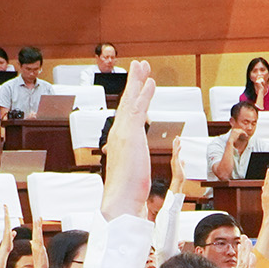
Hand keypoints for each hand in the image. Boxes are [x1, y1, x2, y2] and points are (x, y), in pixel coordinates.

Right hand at [101, 63, 157, 218]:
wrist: (119, 201)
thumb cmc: (126, 194)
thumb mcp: (130, 173)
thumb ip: (130, 164)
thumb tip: (128, 164)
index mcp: (118, 141)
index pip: (126, 114)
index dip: (132, 98)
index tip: (137, 86)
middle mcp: (118, 133)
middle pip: (127, 102)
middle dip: (133, 83)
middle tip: (138, 66)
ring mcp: (123, 133)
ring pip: (131, 100)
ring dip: (137, 81)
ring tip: (143, 66)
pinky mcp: (131, 135)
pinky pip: (139, 109)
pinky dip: (144, 93)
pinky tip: (151, 82)